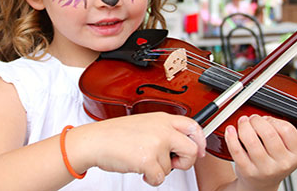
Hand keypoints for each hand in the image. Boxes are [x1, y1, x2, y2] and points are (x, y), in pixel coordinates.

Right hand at [67, 112, 205, 185]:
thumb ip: (164, 130)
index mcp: (162, 118)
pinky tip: (140, 169)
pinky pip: (160, 178)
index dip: (200, 140)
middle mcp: (162, 129)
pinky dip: (151, 179)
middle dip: (186, 162)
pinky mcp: (148, 160)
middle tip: (174, 163)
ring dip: (159, 169)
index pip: (193, 126)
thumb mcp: (145, 123)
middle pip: (192, 149)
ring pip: (172, 167)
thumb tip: (182, 145)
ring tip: (143, 161)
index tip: (200, 150)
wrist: (96, 140)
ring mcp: (156, 143)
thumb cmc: (116, 134)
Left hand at [224, 115, 296, 190]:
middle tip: (253, 119)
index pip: (287, 130)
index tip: (269, 120)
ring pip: (251, 139)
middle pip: (268, 132)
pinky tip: (231, 130)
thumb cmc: (276, 164)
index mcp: (296, 156)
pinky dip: (231, 137)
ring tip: (243, 122)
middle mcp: (282, 164)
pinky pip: (237, 150)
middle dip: (258, 120)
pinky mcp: (247, 170)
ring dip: (244, 126)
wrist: (260, 185)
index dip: (275, 120)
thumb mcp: (295, 155)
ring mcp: (264, 168)